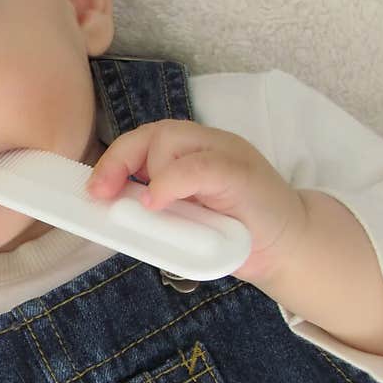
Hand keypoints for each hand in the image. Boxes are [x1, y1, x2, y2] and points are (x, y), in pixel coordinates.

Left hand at [87, 119, 308, 283]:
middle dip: (118, 161)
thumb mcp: (186, 222)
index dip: (114, 161)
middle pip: (153, 134)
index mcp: (192, 154)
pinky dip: (171, 182)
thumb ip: (157, 212)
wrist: (289, 248)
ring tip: (149, 205)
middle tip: (100, 194)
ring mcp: (227, 153)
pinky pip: (198, 166)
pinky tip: (158, 201)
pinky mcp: (241, 172)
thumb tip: (113, 215)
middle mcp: (208, 145)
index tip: (93, 191)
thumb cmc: (235, 237)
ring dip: (149, 173)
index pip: (145, 141)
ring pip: (171, 141)